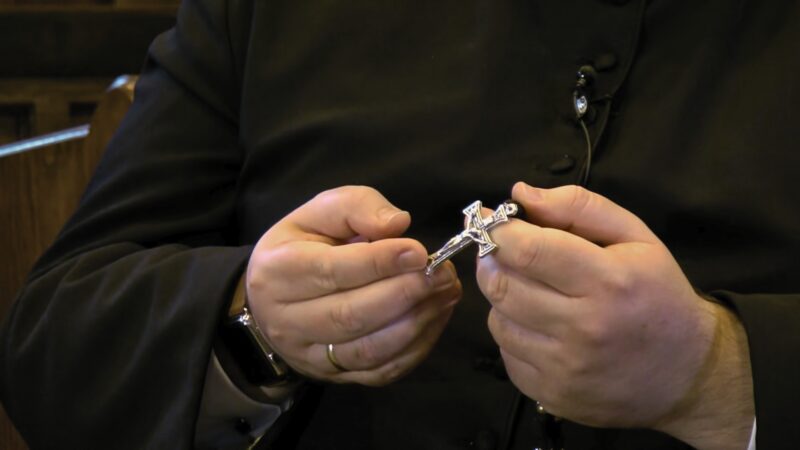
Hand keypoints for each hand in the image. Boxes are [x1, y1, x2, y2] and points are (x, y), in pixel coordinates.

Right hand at [245, 186, 460, 385]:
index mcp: (279, 270)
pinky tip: (435, 319)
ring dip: (416, 323)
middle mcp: (287, 319)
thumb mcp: (319, 212)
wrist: (271, 298)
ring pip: (367, 349)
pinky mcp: (334, 376)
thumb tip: (397, 224)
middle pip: (350, 315)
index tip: (419, 252)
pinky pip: (380, 371)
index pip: (332, 270)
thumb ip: (357, 208)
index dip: (379, 263)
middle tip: (444, 275)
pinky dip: (415, 349)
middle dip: (405, 295)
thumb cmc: (304, 246)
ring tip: (446, 294)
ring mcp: (309, 355)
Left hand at [476, 182, 753, 448]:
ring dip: (502, 298)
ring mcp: (565, 368)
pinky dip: (513, 333)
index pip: (527, 250)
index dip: (498, 231)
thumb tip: (521, 194)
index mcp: (607, 280)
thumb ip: (579, 207)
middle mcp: (583, 328)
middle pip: (503, 286)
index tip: (487, 220)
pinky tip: (538, 326)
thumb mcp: (636, 236)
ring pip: (498, 321)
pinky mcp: (553, 395)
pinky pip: (507, 353)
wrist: (688, 373)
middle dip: (491, 261)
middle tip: (499, 251)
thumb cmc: (659, 295)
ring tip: (527, 289)